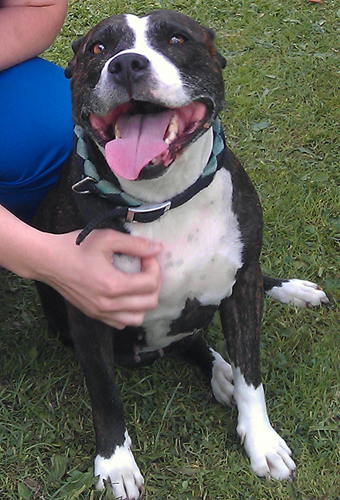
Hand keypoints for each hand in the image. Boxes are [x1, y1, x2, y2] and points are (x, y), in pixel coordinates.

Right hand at [39, 229, 161, 328]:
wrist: (48, 261)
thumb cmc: (75, 247)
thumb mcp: (107, 238)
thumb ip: (135, 244)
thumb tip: (158, 249)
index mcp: (113, 285)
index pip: (151, 283)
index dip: (154, 267)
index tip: (146, 256)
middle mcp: (108, 304)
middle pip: (150, 303)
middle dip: (154, 283)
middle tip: (145, 268)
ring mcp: (101, 313)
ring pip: (138, 318)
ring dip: (144, 300)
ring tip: (137, 283)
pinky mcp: (95, 315)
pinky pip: (122, 322)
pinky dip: (129, 311)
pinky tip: (125, 294)